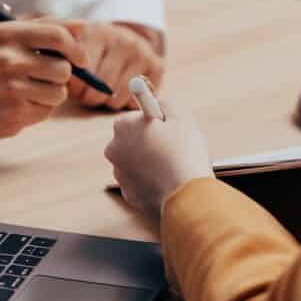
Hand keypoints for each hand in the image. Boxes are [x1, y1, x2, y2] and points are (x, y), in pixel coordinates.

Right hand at [0, 19, 87, 139]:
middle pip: (64, 69)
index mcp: (7, 34)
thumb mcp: (6, 38)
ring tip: (27, 91)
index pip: (59, 36)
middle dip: (61, 75)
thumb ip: (44, 28)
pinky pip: (46, 112)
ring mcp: (9, 90)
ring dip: (51, 94)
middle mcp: (7, 60)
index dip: (77, 48)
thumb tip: (84, 26)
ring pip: (59, 93)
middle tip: (43, 76)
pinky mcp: (12, 116)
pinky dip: (37, 110)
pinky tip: (16, 105)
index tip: (80, 58)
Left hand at [68, 22, 163, 109]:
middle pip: (101, 85)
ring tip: (103, 93)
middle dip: (90, 97)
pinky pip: (136, 100)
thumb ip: (68, 66)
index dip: (75, 87)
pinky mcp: (158, 66)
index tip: (74, 89)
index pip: (83, 70)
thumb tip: (65, 85)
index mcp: (98, 32)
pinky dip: (126, 103)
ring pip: (118, 96)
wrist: (126, 41)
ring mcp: (142, 52)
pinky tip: (121, 92)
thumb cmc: (93, 52)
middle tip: (87, 95)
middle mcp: (123, 39)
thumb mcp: (77, 51)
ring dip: (107, 101)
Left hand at [103, 101, 212, 218]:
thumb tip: (158, 104)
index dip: (155, 121)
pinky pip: (142, 182)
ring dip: (152, 161)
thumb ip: (166, 104)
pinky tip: (170, 183)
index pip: (136, 117)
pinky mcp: (128, 194)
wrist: (187, 197)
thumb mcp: (182, 117)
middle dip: (150, 141)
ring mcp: (119, 174)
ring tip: (174, 166)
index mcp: (123, 126)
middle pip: (133, 139)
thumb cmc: (185, 153)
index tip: (168, 126)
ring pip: (137, 161)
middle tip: (174, 146)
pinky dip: (153, 181)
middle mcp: (113, 149)